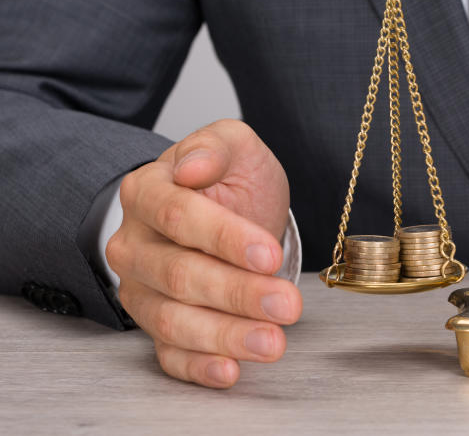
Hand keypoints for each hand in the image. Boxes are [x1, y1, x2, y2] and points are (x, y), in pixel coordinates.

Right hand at [106, 119, 301, 388]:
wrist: (231, 209)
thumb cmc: (231, 179)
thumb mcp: (234, 145)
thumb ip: (215, 146)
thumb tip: (191, 166)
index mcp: (146, 192)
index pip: (178, 217)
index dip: (224, 238)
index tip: (268, 253)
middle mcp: (134, 244)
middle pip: (180, 274)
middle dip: (238, 293)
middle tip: (287, 304)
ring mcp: (141, 289)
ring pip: (174, 320)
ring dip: (226, 335)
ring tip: (273, 341)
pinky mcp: (155, 326)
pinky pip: (169, 354)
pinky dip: (199, 367)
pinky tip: (230, 370)